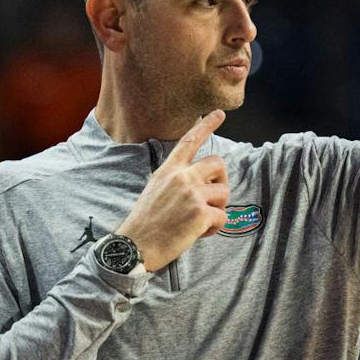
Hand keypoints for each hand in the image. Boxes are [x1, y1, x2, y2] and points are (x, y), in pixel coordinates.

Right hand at [116, 110, 228, 271]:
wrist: (135, 246)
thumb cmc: (145, 223)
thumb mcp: (154, 190)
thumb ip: (175, 180)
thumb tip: (198, 182)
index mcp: (168, 170)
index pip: (189, 141)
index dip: (206, 125)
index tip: (219, 113)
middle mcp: (181, 177)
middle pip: (218, 164)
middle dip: (221, 180)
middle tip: (213, 198)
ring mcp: (192, 194)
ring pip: (224, 193)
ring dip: (217, 208)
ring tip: (200, 221)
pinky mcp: (200, 214)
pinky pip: (223, 217)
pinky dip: (215, 228)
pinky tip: (198, 233)